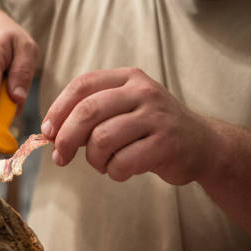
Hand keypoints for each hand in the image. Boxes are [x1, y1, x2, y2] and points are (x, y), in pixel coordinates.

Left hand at [41, 67, 215, 184]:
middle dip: (66, 138)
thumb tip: (51, 133)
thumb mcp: (124, 109)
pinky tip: (121, 170)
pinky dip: (114, 172)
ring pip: (102, 139)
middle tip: (61, 157)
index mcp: (127, 77)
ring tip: (103, 164)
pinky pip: (122, 162)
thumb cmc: (151, 129)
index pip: (82, 85)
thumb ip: (91, 115)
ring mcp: (156, 116)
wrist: (203, 144)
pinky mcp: (166, 143)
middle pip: (87, 111)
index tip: (47, 132)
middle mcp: (143, 91)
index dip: (58, 109)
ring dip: (94, 160)